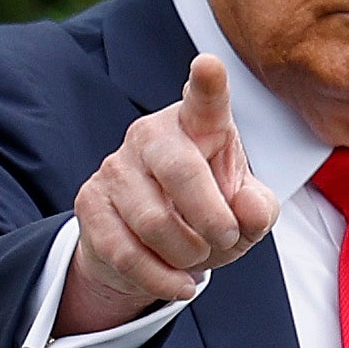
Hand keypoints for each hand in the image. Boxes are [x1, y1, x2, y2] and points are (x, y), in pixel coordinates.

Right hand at [55, 54, 277, 333]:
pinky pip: (127, 252)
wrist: (153, 248)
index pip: (205, 102)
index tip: (209, 65)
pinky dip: (162, 279)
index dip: (208, 84)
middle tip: (224, 238)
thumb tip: (248, 209)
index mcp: (198, 126)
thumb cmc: (208, 216)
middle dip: (213, 220)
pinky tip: (180, 282)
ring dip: (189, 253)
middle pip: (181, 173)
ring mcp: (115, 167)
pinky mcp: (90, 204)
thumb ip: (258, 209)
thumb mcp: (246, 216)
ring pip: (154, 222)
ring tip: (197, 255)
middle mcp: (151, 135)